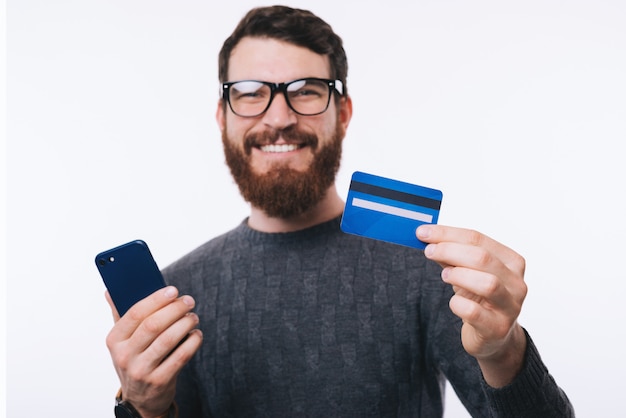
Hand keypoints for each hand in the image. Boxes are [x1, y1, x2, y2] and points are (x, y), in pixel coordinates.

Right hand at [105, 286, 202, 417]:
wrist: (140, 399)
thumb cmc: (134, 360)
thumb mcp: (122, 341)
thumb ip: (119, 315)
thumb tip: (111, 291)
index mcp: (114, 340)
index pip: (135, 313)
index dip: (156, 299)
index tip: (173, 290)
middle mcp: (125, 356)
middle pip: (153, 325)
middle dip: (175, 309)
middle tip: (189, 301)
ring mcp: (141, 370)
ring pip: (168, 340)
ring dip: (185, 324)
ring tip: (193, 317)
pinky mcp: (159, 381)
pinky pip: (181, 356)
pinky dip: (192, 342)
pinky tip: (196, 334)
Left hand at [417, 225, 527, 386]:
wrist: (494, 335)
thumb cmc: (480, 298)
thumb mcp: (467, 272)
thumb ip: (451, 256)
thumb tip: (427, 237)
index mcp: (511, 261)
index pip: (478, 239)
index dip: (447, 234)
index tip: (423, 232)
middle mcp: (516, 282)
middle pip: (483, 258)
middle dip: (450, 251)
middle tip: (429, 251)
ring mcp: (510, 307)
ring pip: (487, 284)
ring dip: (459, 275)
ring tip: (445, 275)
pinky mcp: (498, 328)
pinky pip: (475, 312)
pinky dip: (458, 304)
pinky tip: (454, 302)